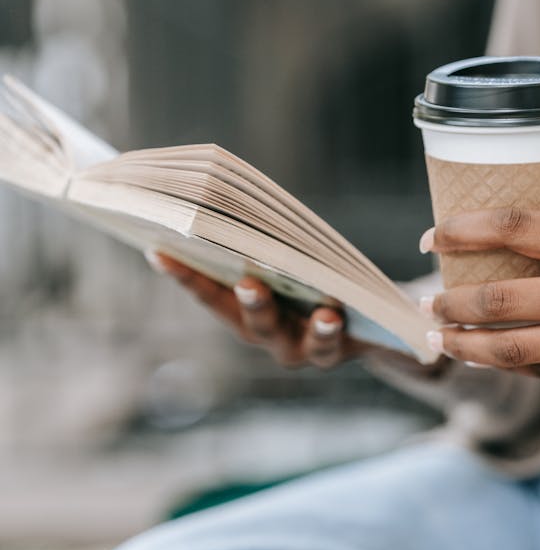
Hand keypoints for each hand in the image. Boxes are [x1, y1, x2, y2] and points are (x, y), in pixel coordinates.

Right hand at [146, 252, 365, 369]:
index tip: (158, 251)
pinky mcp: (332, 353)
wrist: (371, 323)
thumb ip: (268, 243)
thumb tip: (238, 196)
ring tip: (274, 297)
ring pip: (286, 339)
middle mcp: (267, 335)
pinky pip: (328, 345)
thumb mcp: (293, 261)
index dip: (184, 275)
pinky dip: (328, 330)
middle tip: (243, 281)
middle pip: (249, 320)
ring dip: (280, 318)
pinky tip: (331, 314)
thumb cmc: (319, 280)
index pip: (210, 294)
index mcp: (244, 311)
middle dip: (244, 300)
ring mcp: (298, 349)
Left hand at [421, 206, 539, 387]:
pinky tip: (482, 355)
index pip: (518, 230)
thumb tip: (512, 227)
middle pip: (503, 301)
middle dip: (451, 302)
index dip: (465, 231)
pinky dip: (506, 364)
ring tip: (439, 337)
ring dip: (464, 345)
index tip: (432, 237)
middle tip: (426, 299)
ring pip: (513, 352)